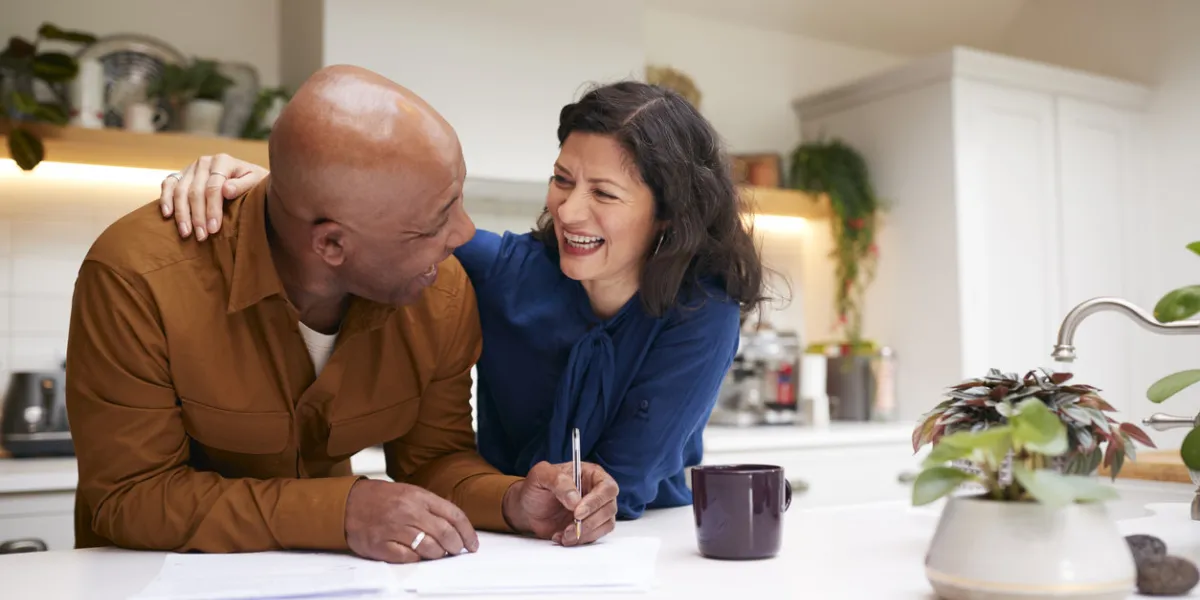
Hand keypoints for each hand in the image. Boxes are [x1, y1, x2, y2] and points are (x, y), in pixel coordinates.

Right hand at [159, 153, 267, 240]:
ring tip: (186, 233)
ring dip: (181, 213)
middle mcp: (204, 162)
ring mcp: (190, 168)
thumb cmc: (254, 183)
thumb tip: (227, 190)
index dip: (212, 209)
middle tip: (201, 236)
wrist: (248, 177)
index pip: (213, 187)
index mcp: (223, 161)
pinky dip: (165, 199)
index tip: (214, 229)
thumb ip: (243, 184)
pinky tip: (167, 215)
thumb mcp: (256, 181)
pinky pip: (168, 184)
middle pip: (195, 191)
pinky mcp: (181, 174)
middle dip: (197, 216)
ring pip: (180, 191)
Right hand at [344, 479, 479, 562]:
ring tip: (436, 553)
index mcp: (419, 497)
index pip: (454, 515)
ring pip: (429, 548)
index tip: (472, 544)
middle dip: (456, 546)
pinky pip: (408, 558)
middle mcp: (409, 511)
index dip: (468, 532)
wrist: (348, 502)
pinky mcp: (381, 544)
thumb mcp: (409, 492)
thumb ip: (431, 505)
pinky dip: (416, 559)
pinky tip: (415, 554)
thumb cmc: (381, 498)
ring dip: (438, 554)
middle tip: (456, 551)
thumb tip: (455, 523)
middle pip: (445, 534)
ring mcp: (395, 528)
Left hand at [502, 461, 618, 546]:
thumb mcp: (541, 475)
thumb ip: (558, 481)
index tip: (577, 512)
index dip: (596, 501)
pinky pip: (596, 536)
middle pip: (609, 507)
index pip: (607, 487)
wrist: (527, 508)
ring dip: (585, 533)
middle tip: (568, 528)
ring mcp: (596, 510)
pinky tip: (563, 537)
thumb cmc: (536, 488)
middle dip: (589, 521)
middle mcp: (598, 492)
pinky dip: (580, 540)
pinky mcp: (591, 527)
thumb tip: (575, 499)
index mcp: (591, 474)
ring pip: (605, 524)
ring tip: (563, 534)